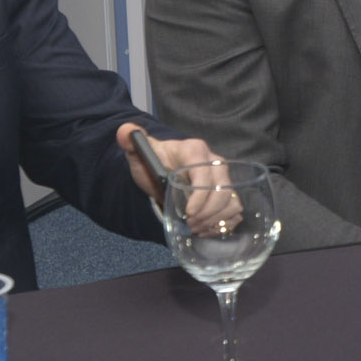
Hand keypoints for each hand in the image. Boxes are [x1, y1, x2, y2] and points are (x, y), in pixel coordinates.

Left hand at [117, 126, 236, 232]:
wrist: (164, 170)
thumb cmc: (155, 162)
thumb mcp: (141, 154)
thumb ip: (131, 142)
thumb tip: (125, 131)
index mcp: (195, 150)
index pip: (205, 173)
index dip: (200, 195)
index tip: (188, 212)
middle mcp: (215, 162)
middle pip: (223, 190)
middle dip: (207, 213)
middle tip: (190, 224)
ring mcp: (224, 178)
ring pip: (232, 202)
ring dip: (215, 220)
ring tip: (196, 227)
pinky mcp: (228, 192)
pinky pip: (235, 211)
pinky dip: (223, 224)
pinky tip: (206, 229)